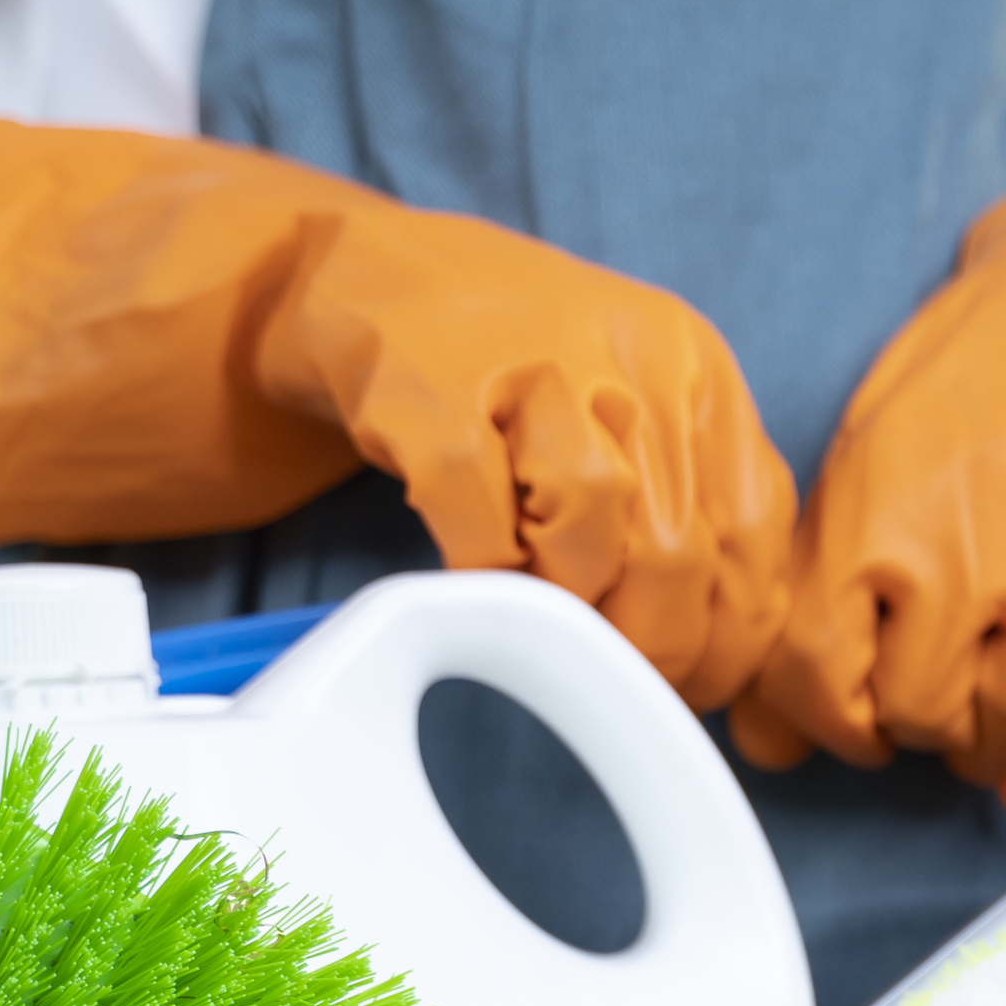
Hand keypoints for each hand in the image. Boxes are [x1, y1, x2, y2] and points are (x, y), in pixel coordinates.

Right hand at [0, 122, 796, 707]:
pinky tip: (459, 592)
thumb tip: (723, 705)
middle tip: (597, 699)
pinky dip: (483, 566)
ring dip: (577, 619)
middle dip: (661, 656)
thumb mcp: (557, 470)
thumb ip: (632, 553)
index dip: (731, 653)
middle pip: (701, 556)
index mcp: (673, 369)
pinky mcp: (406, 355)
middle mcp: (620, 344)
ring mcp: (520, 340)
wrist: (248, 285)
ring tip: (517, 642)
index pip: (757, 546)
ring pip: (615, 534)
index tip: (691, 721)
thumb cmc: (409, 400)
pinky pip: (483, 500)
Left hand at [731, 150, 1005, 821]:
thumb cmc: (980, 371)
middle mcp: (968, 556)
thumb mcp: (868, 458)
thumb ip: (816, 591)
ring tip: (983, 717)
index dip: (821, 716)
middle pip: (916, 713)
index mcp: (877, 515)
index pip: (817, 674)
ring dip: (988, 742)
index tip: (843, 716)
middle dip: (910, 723)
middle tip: (923, 701)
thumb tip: (767, 734)